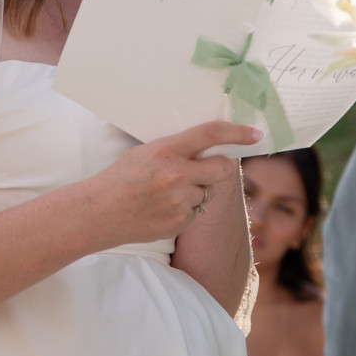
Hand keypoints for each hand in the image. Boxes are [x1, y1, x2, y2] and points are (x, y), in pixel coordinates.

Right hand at [88, 122, 260, 245]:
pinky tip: (162, 209)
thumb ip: (176, 149)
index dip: (237, 132)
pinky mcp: (179, 222)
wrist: (99, 213)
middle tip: (200, 171)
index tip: (255, 134)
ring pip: (206, 193)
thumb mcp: (145, 152)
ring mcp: (179, 202)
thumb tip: (207, 147)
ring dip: (195, 192)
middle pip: (222, 169)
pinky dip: (184, 211)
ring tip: (166, 194)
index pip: (210, 135)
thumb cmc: (120, 178)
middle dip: (217, 169)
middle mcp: (176, 176)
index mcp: (166, 151)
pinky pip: (195, 213)